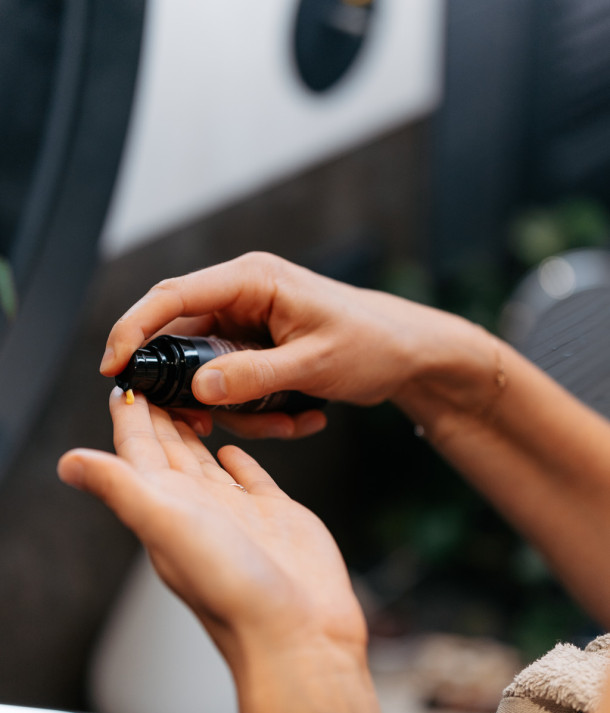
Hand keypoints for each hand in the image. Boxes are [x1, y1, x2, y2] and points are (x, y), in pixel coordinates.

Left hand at [57, 389, 366, 668]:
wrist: (296, 632)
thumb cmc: (233, 591)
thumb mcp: (167, 527)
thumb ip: (121, 489)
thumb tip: (69, 464)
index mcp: (167, 507)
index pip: (139, 451)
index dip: (130, 417)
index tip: (124, 384)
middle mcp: (198, 508)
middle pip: (170, 451)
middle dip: (161, 415)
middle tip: (157, 379)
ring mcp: (237, 512)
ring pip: (207, 461)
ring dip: (195, 433)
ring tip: (191, 403)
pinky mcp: (275, 515)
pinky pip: (251, 477)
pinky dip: (239, 459)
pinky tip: (233, 448)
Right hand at [100, 252, 489, 438]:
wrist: (405, 352)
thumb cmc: (371, 343)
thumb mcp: (315, 364)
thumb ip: (255, 376)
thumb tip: (198, 389)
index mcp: (252, 280)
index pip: (173, 295)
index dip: (134, 328)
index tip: (112, 367)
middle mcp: (243, 296)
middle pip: (183, 341)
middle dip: (193, 390)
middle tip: (207, 424)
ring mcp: (248, 324)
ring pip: (208, 372)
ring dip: (240, 408)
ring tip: (291, 420)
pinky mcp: (257, 348)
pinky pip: (235, 384)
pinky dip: (258, 409)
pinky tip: (302, 416)